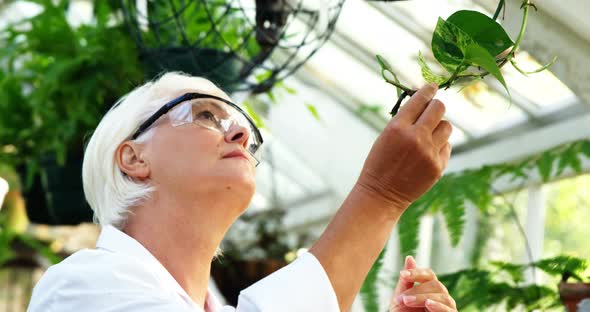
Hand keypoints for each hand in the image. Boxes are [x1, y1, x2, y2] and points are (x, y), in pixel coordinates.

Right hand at [355, 83, 451, 210]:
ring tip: (427, 136)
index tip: (432, 86)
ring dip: (439, 127)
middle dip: (436, 106)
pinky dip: (439, 146)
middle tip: (432, 110)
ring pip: (447, 126)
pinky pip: (447, 146)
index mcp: (397, 127)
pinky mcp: (438, 166)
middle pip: (439, 108)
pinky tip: (427, 154)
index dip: (428, 90)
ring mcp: (429, 153)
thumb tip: (424, 102)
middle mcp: (416, 138)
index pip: (420, 99)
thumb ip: (404, 120)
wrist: (381, 194)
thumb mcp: (385, 136)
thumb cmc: (380, 163)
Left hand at [390, 256, 456, 311]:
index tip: (402, 274)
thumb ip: (405, 281)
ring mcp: (448, 307)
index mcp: (430, 289)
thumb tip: (410, 257)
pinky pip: (449, 310)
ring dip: (423, 297)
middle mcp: (441, 296)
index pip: (429, 275)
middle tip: (402, 298)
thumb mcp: (400, 299)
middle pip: (435, 285)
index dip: (416, 272)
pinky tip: (428, 304)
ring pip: (442, 295)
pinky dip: (438, 306)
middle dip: (417, 289)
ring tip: (408, 301)